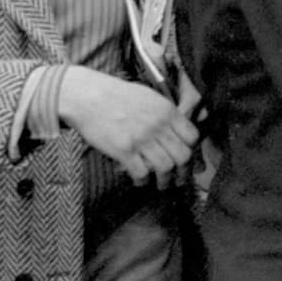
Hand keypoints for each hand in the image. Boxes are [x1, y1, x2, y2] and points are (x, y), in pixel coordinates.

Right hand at [58, 67, 199, 185]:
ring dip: (165, 180)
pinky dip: (143, 181)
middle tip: (180, 179)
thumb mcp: (150, 98)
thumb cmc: (118, 95)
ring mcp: (142, 138)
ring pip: (166, 167)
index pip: (192, 137)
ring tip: (163, 184)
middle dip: (184, 172)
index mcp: (167, 111)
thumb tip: (179, 130)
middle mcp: (158, 125)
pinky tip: (141, 181)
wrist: (89, 96)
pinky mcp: (124, 150)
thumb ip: (166, 114)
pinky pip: (142, 173)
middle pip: (183, 156)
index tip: (187, 159)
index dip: (192, 151)